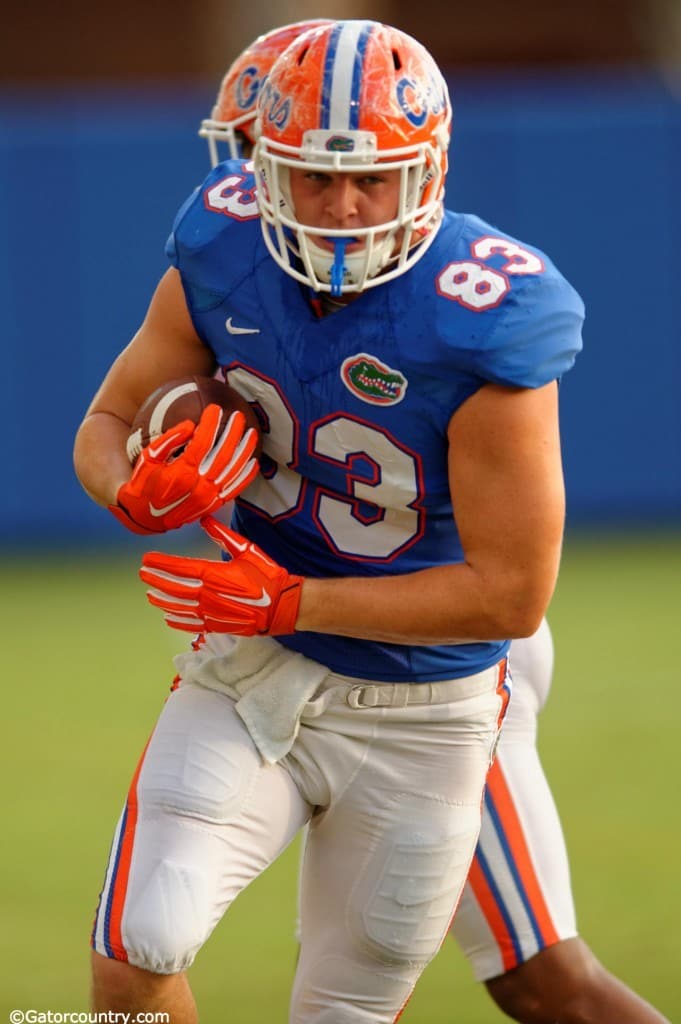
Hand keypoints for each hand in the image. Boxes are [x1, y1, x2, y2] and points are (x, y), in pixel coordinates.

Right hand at [109, 405, 258, 534]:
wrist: (146, 517)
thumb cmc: (144, 483)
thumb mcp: (147, 459)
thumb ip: (167, 441)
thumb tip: (189, 424)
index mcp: (181, 473)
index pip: (203, 442)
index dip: (211, 423)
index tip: (215, 408)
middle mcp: (199, 486)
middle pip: (223, 453)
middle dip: (233, 431)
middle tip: (238, 415)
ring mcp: (209, 497)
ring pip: (234, 469)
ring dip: (245, 449)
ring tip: (252, 432)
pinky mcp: (214, 505)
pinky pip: (235, 488)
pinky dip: (246, 475)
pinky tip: (253, 461)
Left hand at [139, 515, 303, 635]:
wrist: (283, 605)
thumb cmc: (267, 575)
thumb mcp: (247, 550)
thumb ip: (223, 535)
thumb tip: (206, 520)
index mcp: (215, 574)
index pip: (180, 568)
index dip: (161, 564)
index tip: (147, 559)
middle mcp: (209, 594)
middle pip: (174, 588)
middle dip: (156, 580)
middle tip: (143, 574)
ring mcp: (212, 612)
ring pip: (179, 607)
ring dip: (163, 600)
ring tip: (150, 595)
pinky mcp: (219, 625)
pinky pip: (192, 624)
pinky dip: (178, 621)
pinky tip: (168, 617)